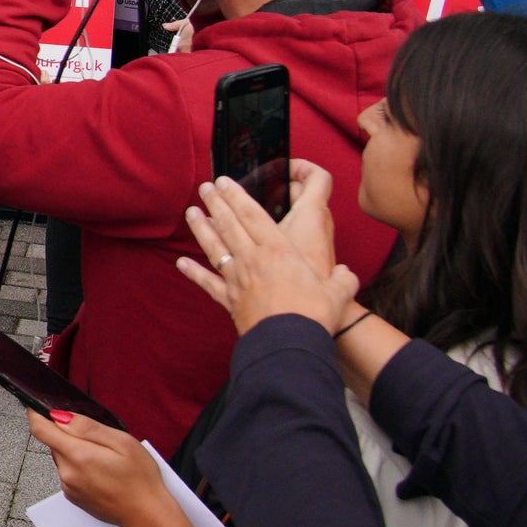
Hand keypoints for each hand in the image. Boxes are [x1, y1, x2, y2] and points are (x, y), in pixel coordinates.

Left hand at [24, 407, 174, 526]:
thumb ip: (88, 428)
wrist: (147, 515)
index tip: (37, 405)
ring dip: (76, 452)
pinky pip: (69, 473)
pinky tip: (102, 472)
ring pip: (63, 458)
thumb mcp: (121, 442)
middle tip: (98, 439)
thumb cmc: (140, 479)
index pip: (41, 430)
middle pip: (54, 443)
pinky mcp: (73, 497)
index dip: (36, 414)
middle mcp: (67, 473)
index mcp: (77, 456)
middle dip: (69, 434)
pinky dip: (80, 467)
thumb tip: (60, 417)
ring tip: (105, 459)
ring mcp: (68, 487)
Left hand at [176, 165, 360, 336]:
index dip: (237, 195)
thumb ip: (341, 278)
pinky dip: (194, 273)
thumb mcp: (337, 292)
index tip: (224, 181)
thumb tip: (345, 274)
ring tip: (191, 213)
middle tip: (205, 188)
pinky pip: (209, 283)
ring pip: (215, 247)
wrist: (289, 345)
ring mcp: (238, 279)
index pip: (252, 214)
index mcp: (278, 250)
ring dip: (201, 229)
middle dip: (216, 204)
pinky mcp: (230, 301)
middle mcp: (252, 259)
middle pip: (229, 224)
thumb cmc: (313, 315)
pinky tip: (181, 264)